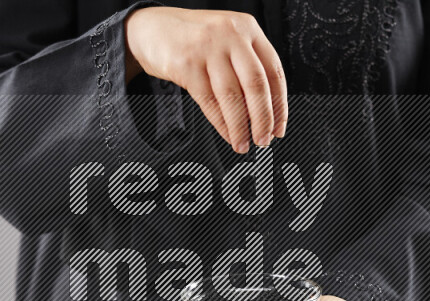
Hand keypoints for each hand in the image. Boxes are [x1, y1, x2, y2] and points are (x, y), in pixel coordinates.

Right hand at [124, 7, 287, 152]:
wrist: (149, 28)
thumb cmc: (192, 40)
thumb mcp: (226, 42)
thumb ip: (246, 67)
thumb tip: (266, 114)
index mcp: (248, 28)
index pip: (274, 72)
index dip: (279, 106)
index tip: (278, 128)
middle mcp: (230, 34)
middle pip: (256, 85)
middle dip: (263, 119)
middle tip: (264, 140)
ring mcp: (207, 48)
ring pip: (232, 96)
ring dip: (240, 126)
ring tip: (243, 143)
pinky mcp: (186, 64)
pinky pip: (209, 101)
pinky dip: (221, 123)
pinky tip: (227, 134)